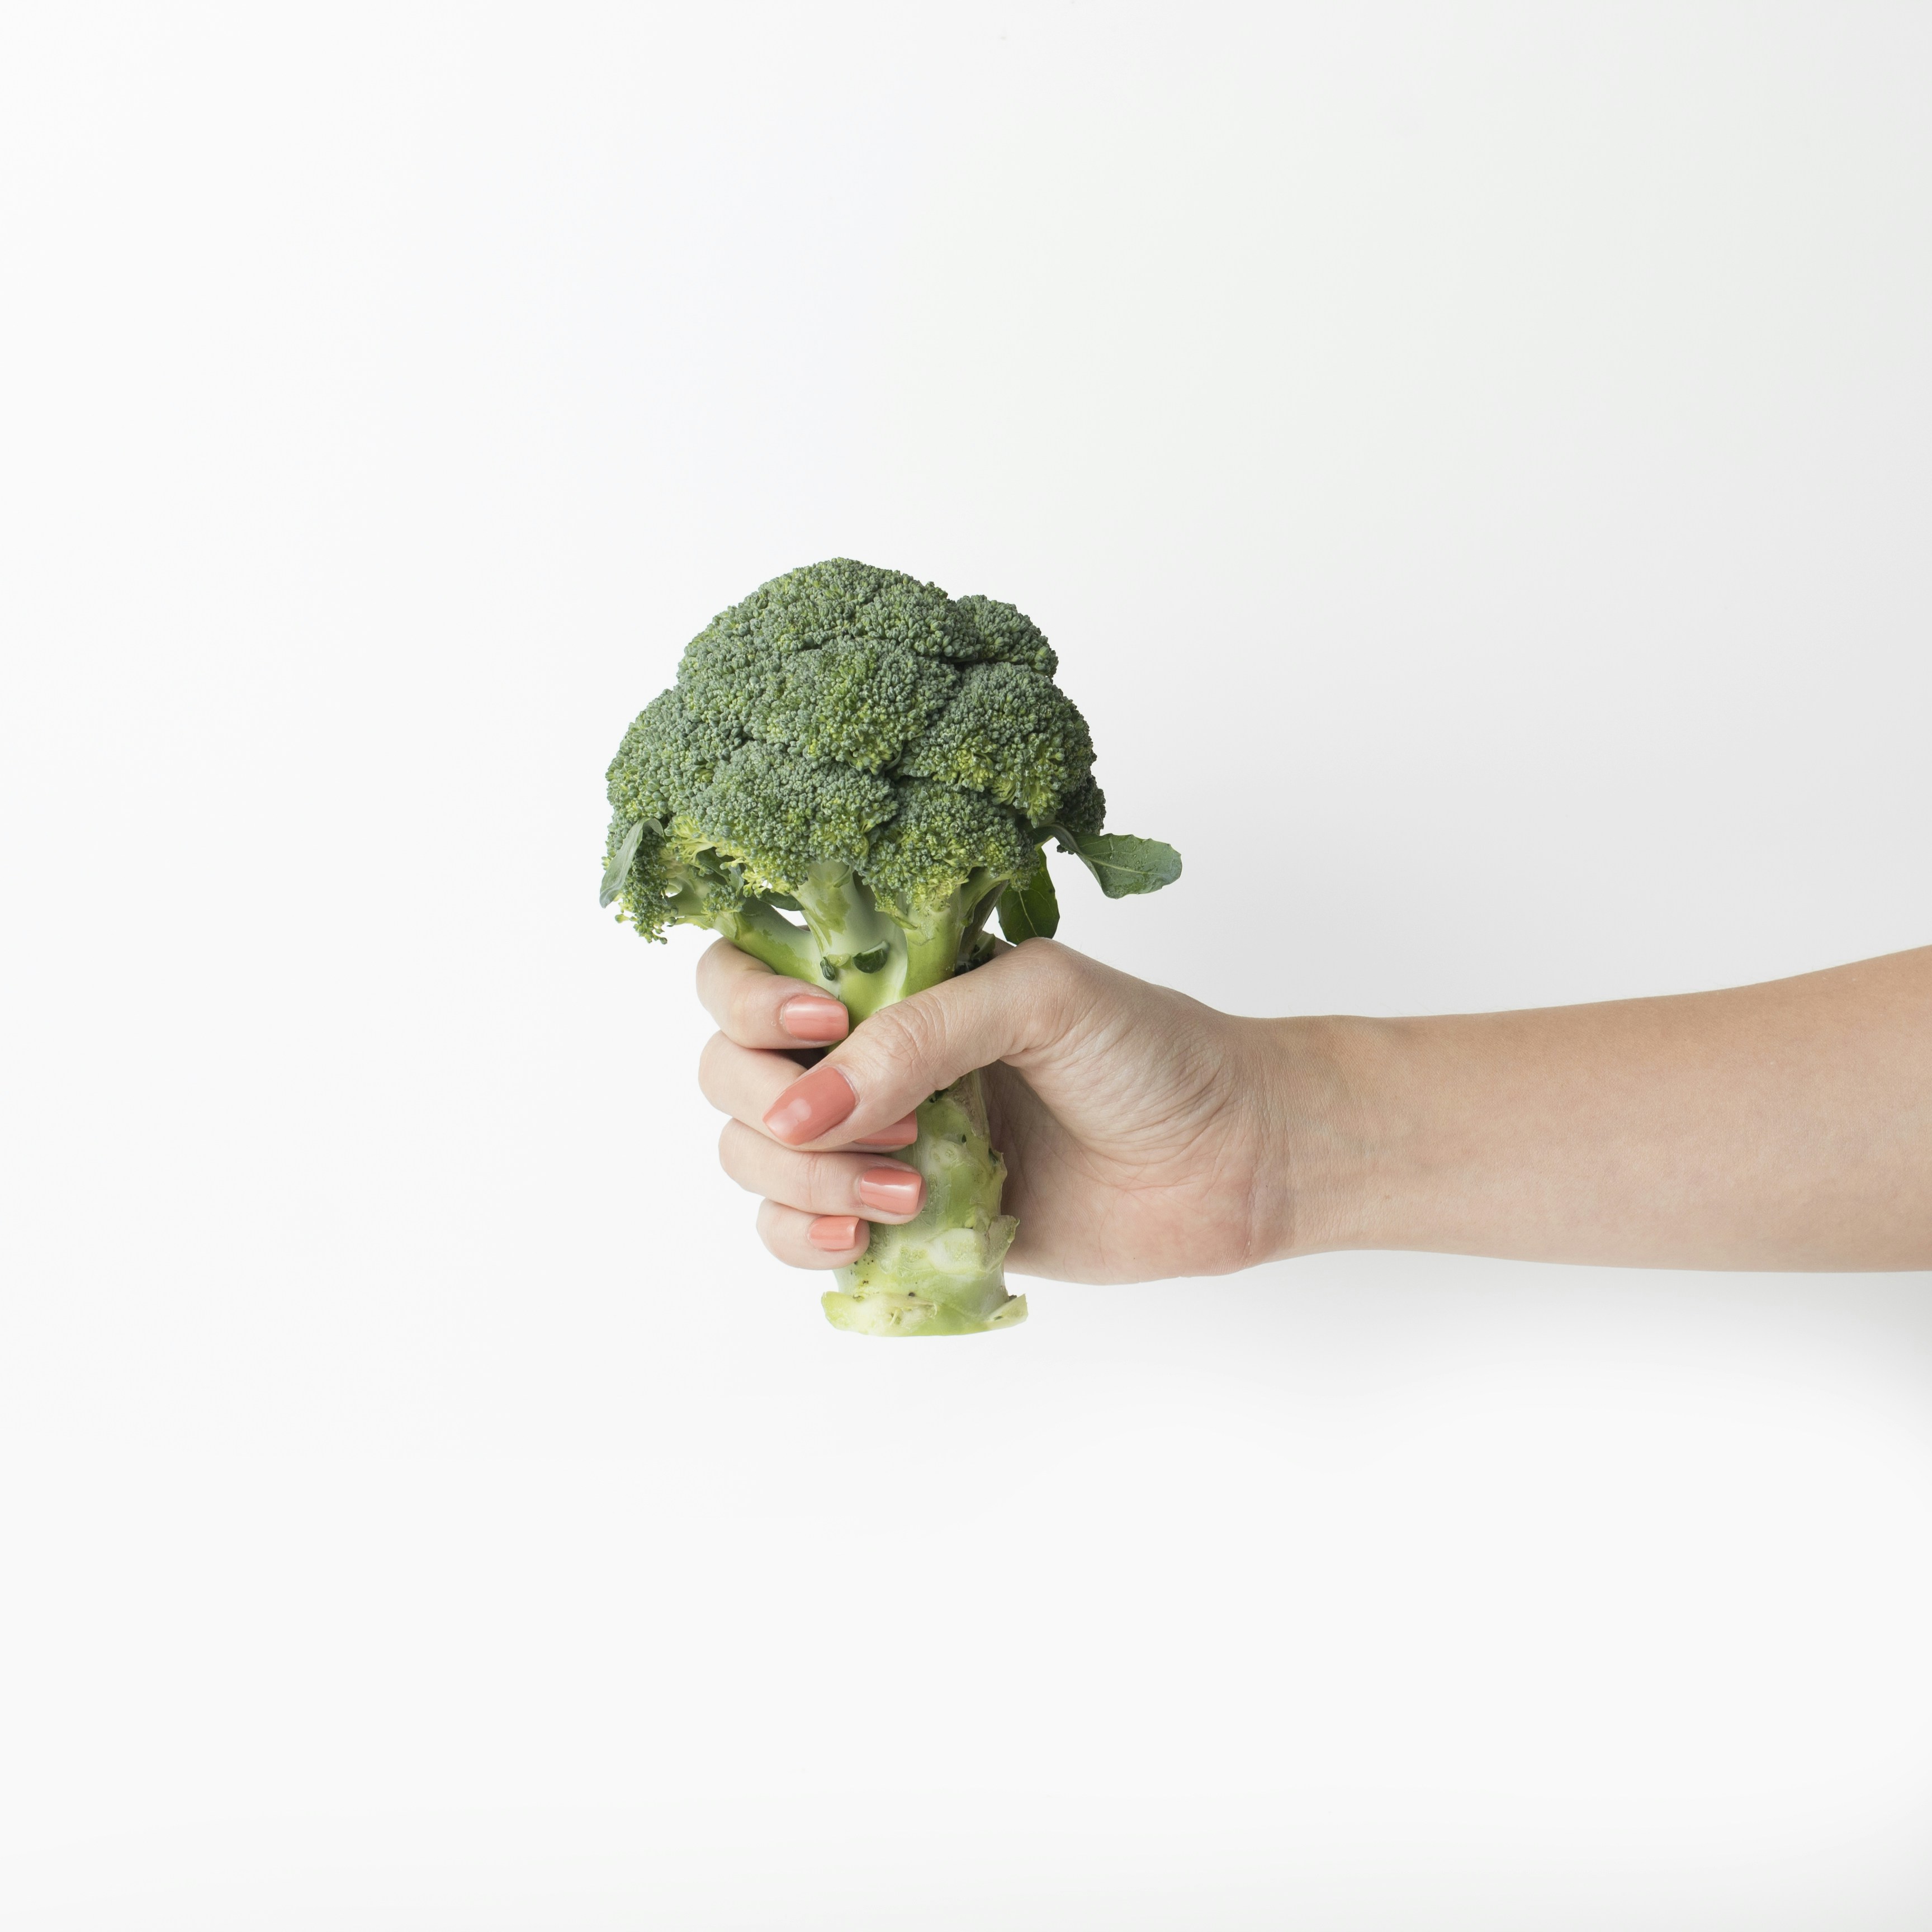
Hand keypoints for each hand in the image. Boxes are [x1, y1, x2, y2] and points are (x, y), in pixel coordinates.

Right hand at [694, 937, 1306, 1282]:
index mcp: (889, 978)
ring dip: (801, 1180)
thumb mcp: (1039, 997)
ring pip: (753, 1158)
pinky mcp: (899, 1222)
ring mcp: (877, 1140)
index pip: (744, 971)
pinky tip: (870, 1234)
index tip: (822, 1029)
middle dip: (775, 1105)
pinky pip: (796, 1235)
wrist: (1230, 1157)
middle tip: (891, 1126)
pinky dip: (808, 1238)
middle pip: (729, 1071)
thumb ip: (919, 1034)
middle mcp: (867, 1055)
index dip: (749, 1000)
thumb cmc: (1151, 1052)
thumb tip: (803, 1110)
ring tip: (907, 1191)